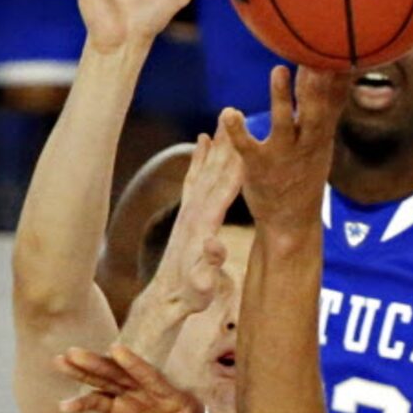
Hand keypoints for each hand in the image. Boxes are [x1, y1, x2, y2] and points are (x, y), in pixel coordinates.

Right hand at [58, 344, 210, 412]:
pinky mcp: (120, 411)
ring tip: (60, 361)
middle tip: (73, 352)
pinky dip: (81, 404)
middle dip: (97, 363)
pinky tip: (64, 405)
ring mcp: (131, 398)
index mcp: (169, 393)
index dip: (134, 364)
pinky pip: (98, 404)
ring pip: (104, 381)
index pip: (150, 376)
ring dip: (82, 372)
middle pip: (120, 373)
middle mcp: (147, 390)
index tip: (116, 350)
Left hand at [146, 120, 242, 316]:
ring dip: (216, 144)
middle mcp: (195, 212)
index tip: (247, 141)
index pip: (224, 190)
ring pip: (205, 170)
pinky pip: (194, 178)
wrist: (166, 300)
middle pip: (214, 172)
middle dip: (226, 144)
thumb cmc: (189, 296)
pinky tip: (202, 139)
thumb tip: (215, 247)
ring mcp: (189, 210)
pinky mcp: (186, 213)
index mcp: (205, 226)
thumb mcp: (202, 288)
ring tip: (224, 117)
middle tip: (235, 113)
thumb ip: (208, 268)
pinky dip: (198, 157)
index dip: (236, 166)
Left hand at [223, 64, 349, 233]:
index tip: (338, 45)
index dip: (335, 76)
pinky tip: (229, 112)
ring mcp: (282, 156)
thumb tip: (341, 72)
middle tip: (316, 55)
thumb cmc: (304, 174)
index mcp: (320, 136)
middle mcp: (305, 144)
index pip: (332, 102)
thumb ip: (327, 108)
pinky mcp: (258, 167)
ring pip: (284, 125)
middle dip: (316, 84)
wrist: (290, 223)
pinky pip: (247, 147)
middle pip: (314, 111)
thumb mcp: (321, 141)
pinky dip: (238, 131)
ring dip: (281, 99)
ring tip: (279, 70)